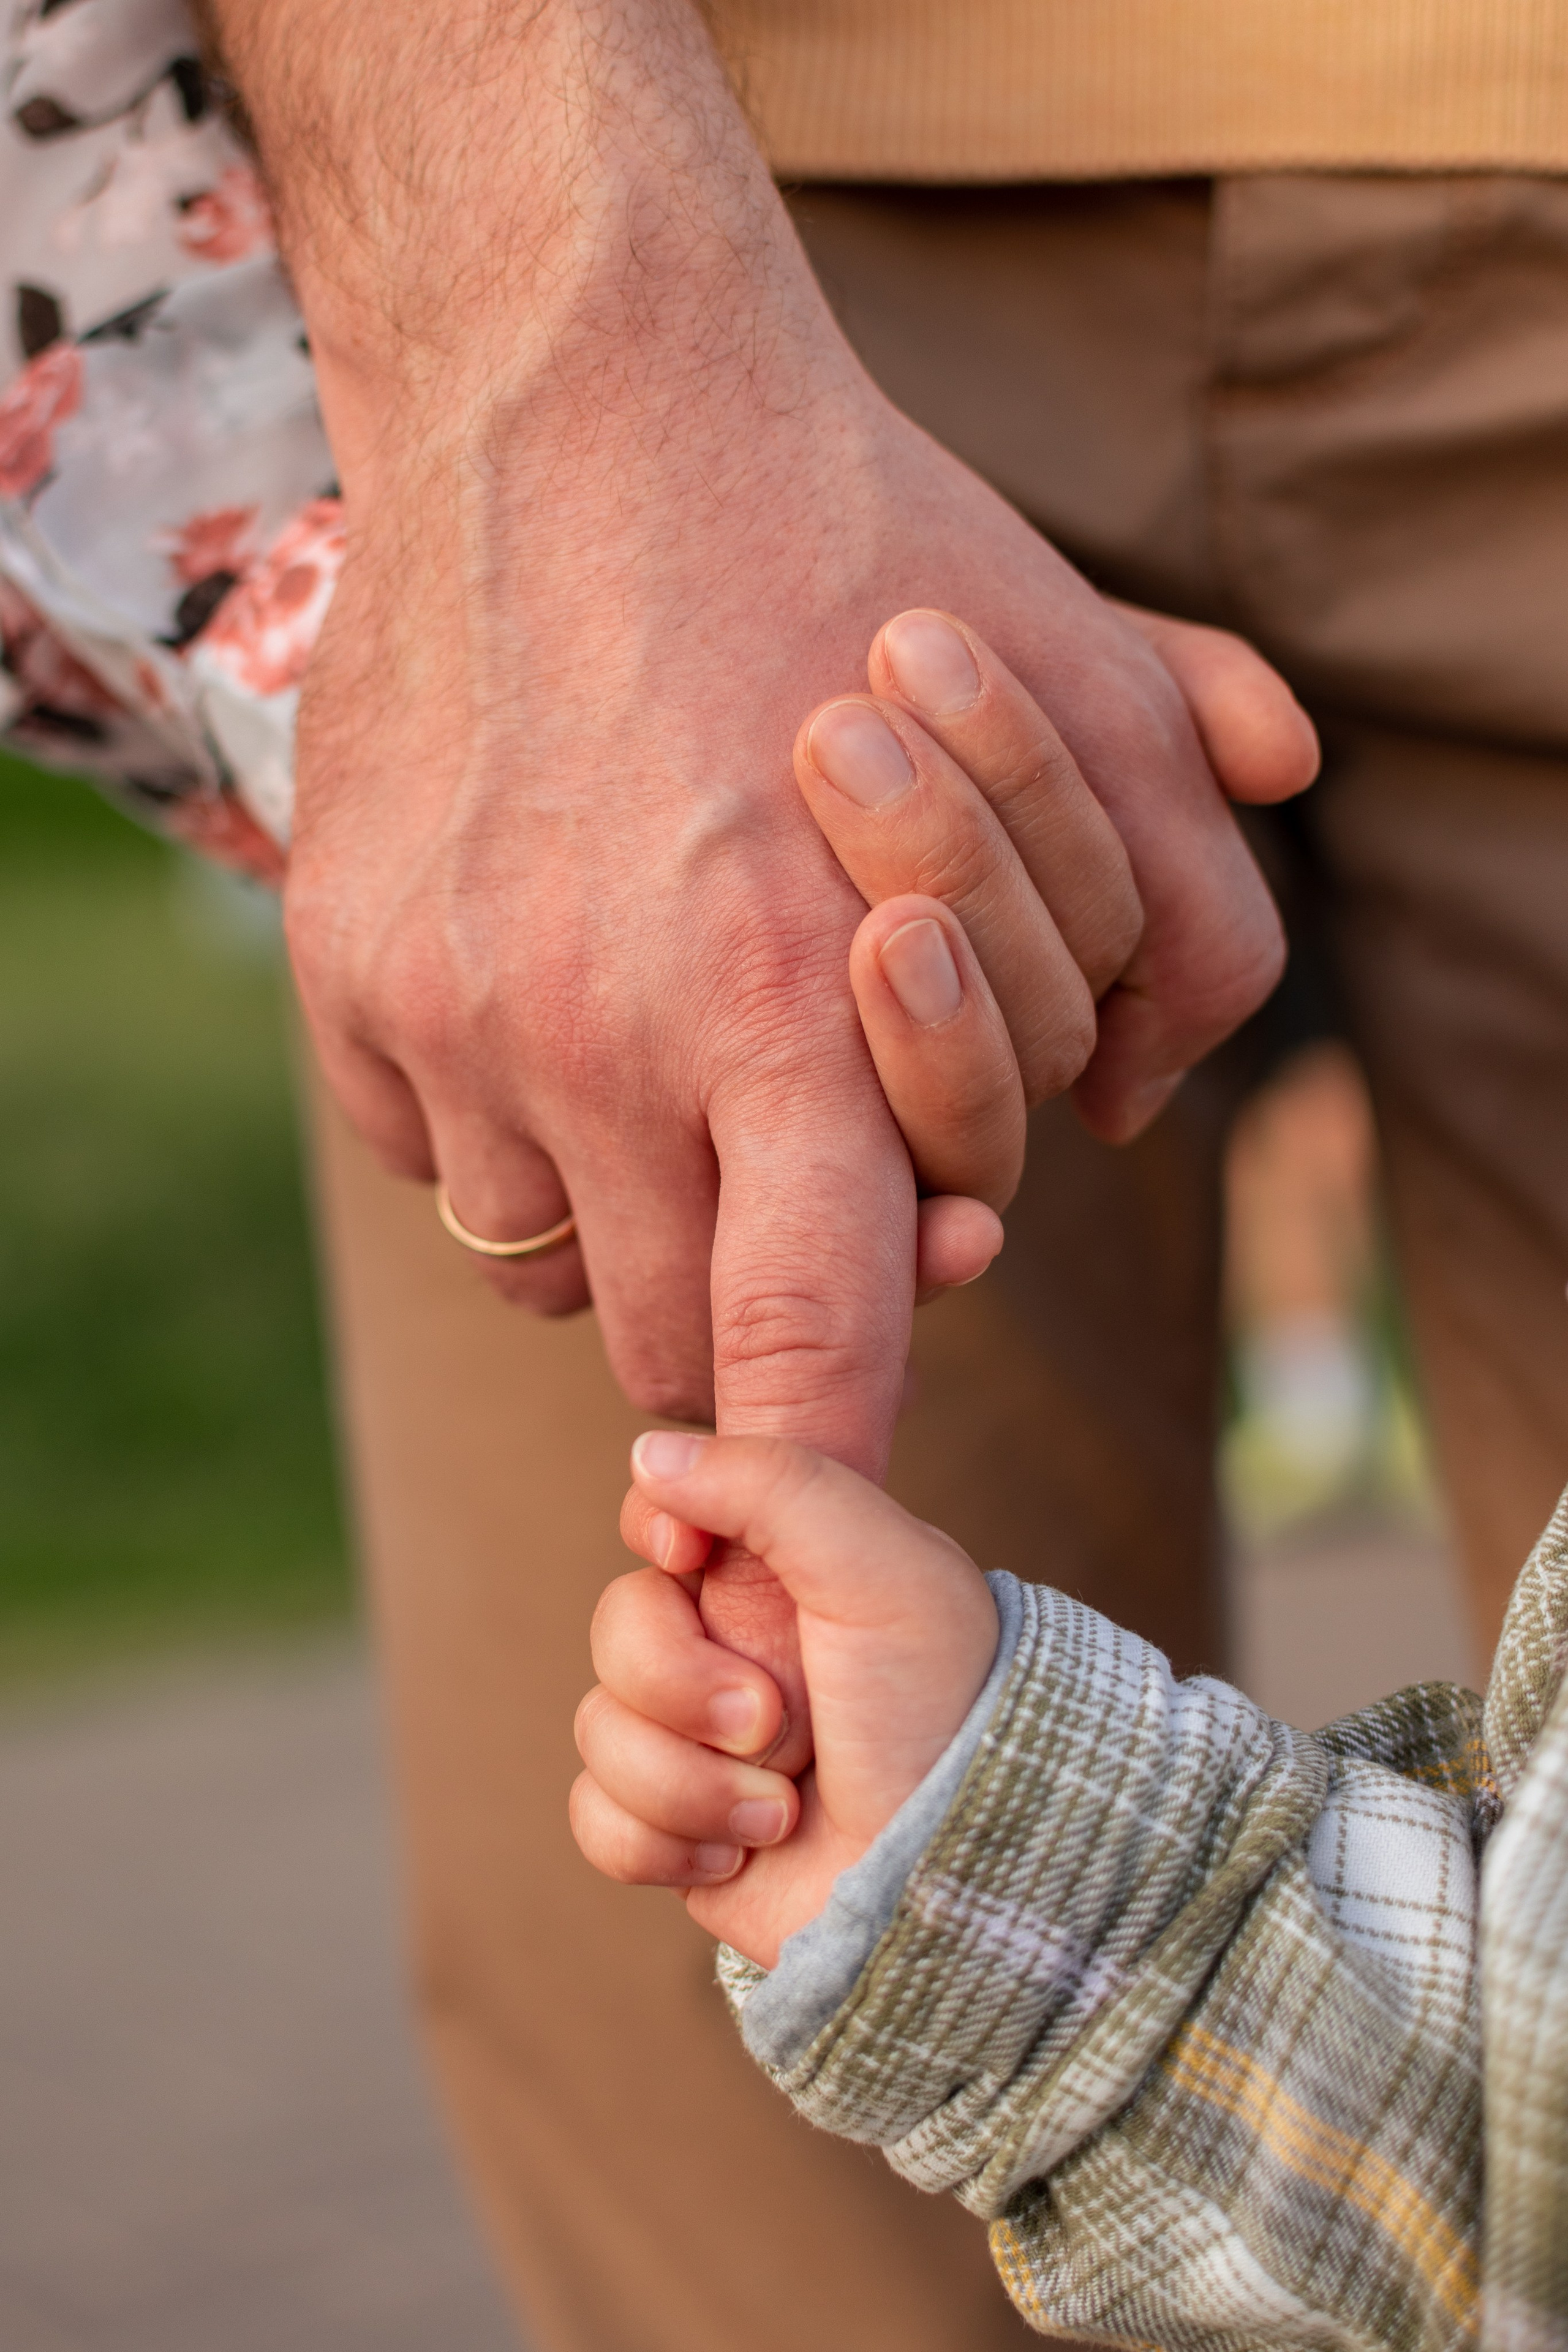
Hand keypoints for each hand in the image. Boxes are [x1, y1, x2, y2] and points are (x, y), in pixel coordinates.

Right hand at [211, 0, 1313, 1768]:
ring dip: (620, 1212)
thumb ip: (1181, 895)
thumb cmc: (849, 543)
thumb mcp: (1078, 683)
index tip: (813, 1500)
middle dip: (741, 1316)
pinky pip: (436, 1154)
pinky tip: (549, 993)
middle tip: (775, 1216)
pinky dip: (505, 1126)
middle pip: (671, 1340)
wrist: (576, 396)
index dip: (821, 1455)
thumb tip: (1151, 1089)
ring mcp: (454, 1014)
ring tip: (658, 1064)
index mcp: (794, 1002)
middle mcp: (603, 1039)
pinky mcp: (346, 969)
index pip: (811, 1344)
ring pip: (544, 1257)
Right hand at [572, 1429, 998, 1969]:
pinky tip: (745, 1852)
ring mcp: (704, 1742)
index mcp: (782, 1574)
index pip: (662, 1516)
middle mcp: (736, 1649)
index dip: (660, 1537)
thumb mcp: (881, 1568)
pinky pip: (598, 1820)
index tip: (689, 1556)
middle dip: (685, 1689)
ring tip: (785, 1810)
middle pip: (617, 1630)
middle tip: (777, 1724)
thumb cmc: (940, 1711)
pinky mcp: (683, 1829)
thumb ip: (773, 1484)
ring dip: (690, 1782)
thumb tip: (649, 1455)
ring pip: (600, 1731)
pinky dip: (663, 1842)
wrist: (956, 1872)